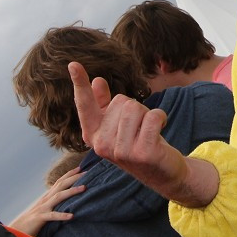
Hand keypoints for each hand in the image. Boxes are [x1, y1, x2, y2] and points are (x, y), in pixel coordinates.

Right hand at [8, 167, 84, 235]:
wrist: (18, 229)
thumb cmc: (34, 219)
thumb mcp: (46, 207)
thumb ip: (55, 202)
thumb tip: (66, 197)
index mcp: (47, 196)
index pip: (59, 182)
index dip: (69, 174)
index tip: (81, 167)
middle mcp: (46, 199)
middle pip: (61, 185)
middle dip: (74, 178)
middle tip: (87, 172)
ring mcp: (43, 208)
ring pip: (58, 197)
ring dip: (71, 191)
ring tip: (84, 188)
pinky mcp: (40, 218)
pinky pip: (52, 216)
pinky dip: (62, 215)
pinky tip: (71, 216)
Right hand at [69, 62, 190, 201]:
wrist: (163, 172)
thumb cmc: (140, 142)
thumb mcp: (120, 125)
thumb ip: (105, 105)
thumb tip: (97, 80)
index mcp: (93, 135)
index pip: (85, 104)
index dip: (79, 83)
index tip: (73, 63)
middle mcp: (101, 145)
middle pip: (122, 100)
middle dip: (136, 109)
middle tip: (140, 129)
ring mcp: (120, 151)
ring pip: (136, 107)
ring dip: (148, 114)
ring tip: (148, 132)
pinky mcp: (142, 152)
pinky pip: (154, 116)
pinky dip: (161, 118)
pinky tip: (160, 132)